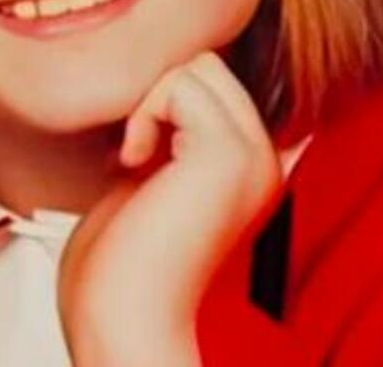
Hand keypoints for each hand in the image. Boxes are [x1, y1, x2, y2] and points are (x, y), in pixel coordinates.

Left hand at [58, 51, 283, 365]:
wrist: (121, 317)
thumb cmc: (119, 265)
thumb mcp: (149, 180)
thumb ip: (166, 133)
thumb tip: (154, 81)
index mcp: (248, 168)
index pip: (213, 83)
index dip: (163, 103)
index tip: (135, 157)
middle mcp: (263, 160)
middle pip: (209, 65)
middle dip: (159, 94)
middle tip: (135, 154)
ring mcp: (252, 155)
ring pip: (198, 66)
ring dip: (151, 102)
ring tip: (137, 159)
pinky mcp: (228, 154)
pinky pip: (180, 82)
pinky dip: (145, 112)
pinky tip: (134, 163)